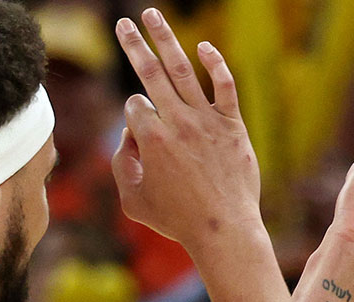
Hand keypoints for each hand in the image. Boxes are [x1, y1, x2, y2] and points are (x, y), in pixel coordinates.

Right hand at [112, 9, 261, 248]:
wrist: (224, 229)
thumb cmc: (177, 221)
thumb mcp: (134, 201)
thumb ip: (121, 166)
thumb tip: (128, 136)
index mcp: (150, 140)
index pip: (134, 106)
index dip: (134, 118)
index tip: (146, 142)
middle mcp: (177, 123)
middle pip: (149, 72)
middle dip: (133, 44)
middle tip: (123, 22)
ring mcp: (206, 120)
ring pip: (182, 69)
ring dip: (164, 39)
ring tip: (152, 16)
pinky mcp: (233, 124)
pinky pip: (224, 85)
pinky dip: (215, 63)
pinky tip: (203, 47)